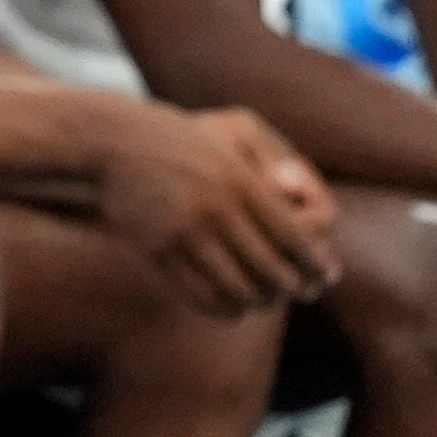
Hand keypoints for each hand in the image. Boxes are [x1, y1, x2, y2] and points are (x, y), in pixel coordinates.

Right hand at [90, 99, 333, 314]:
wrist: (110, 141)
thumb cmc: (179, 135)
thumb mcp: (230, 128)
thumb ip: (274, 156)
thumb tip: (303, 198)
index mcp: (238, 180)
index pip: (293, 238)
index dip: (315, 264)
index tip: (326, 274)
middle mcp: (215, 210)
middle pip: (271, 271)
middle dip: (294, 289)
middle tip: (302, 291)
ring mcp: (184, 234)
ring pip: (238, 292)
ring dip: (260, 303)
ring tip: (266, 299)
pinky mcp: (158, 252)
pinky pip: (202, 297)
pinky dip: (225, 308)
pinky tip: (233, 303)